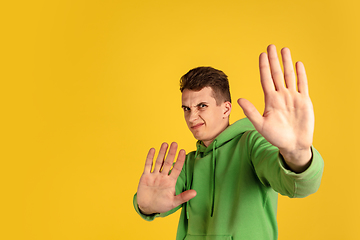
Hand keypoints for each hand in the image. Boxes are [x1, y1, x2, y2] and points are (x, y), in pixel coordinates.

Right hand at [136, 142, 196, 213]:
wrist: (148, 208)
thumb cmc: (162, 205)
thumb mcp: (174, 202)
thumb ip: (183, 197)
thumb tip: (195, 193)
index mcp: (170, 182)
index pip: (177, 168)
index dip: (180, 160)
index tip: (183, 151)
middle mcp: (163, 176)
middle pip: (168, 162)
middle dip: (171, 153)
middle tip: (175, 143)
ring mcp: (154, 176)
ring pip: (158, 162)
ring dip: (162, 153)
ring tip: (165, 144)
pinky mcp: (145, 177)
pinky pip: (148, 165)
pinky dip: (149, 158)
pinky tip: (152, 149)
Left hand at [238, 45, 313, 171]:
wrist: (293, 145)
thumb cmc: (276, 137)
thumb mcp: (261, 125)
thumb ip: (251, 111)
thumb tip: (239, 99)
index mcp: (270, 100)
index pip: (266, 79)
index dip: (264, 67)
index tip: (262, 55)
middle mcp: (281, 95)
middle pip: (276, 74)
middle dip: (274, 60)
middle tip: (271, 46)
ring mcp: (293, 97)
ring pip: (289, 76)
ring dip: (287, 63)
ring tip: (284, 49)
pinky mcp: (304, 101)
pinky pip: (303, 84)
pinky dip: (301, 74)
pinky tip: (298, 63)